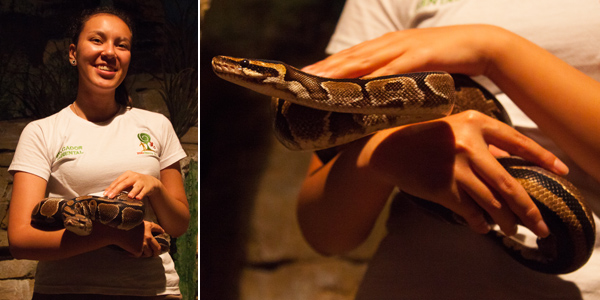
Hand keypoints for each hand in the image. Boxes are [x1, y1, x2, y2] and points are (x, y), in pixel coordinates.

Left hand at [104, 171, 161, 199]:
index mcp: (128, 174)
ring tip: (129, 196)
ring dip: (133, 191)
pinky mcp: (148, 186)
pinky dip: (141, 194)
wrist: (150, 182)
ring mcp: (142, 181)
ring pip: (136, 186)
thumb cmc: (136, 183)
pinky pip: (144, 191)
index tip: (106, 194)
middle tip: (111, 196)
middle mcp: (134, 176)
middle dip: (117, 190)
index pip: (118, 181)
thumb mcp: (127, 182)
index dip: (111, 188)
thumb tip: (106, 192)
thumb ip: (118, 186)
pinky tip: (138, 198)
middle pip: (124, 183)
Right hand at [114, 221, 164, 257]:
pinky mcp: (138, 251)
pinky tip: (130, 252)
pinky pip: (139, 255)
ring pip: (149, 254)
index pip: (159, 230)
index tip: (162, 235)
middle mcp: (148, 237)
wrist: (115, 231)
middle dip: (156, 252)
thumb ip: (148, 225)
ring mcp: (143, 244)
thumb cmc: (125, 225)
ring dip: (146, 254)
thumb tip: (161, 231)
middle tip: (154, 254)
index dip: (161, 233)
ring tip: (141, 252)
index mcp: (148, 227)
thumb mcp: (138, 222)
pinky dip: (135, 255)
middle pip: (157, 248)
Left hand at [302, 25, 502, 78]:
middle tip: (301, 80)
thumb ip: (395, 79)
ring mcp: (404, 49)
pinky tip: (359, 88)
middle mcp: (390, 44)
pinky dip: (374, 79)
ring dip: (340, 71)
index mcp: (387, 46)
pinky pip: (393, 70)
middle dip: (325, 69)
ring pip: (365, 61)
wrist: (480, 45)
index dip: (327, 66)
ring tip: (319, 82)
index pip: (351, 57)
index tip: (305, 77)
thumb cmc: (446, 60)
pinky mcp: (420, 57)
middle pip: (351, 58)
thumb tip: (377, 99)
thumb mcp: (415, 69)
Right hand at [359, 111, 567, 236]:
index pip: (518, 142)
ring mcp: (455, 167)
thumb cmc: (423, 138)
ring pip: (492, 202)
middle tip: (540, 227)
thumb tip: (510, 162)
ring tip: (511, 229)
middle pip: (509, 184)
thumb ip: (482, 142)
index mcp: (475, 123)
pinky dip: (481, 224)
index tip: (562, 171)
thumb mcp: (453, 129)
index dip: (542, 158)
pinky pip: (470, 212)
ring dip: (505, 221)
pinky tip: (484, 228)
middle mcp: (468, 144)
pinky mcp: (442, 187)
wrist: (387, 150)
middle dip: (528, 210)